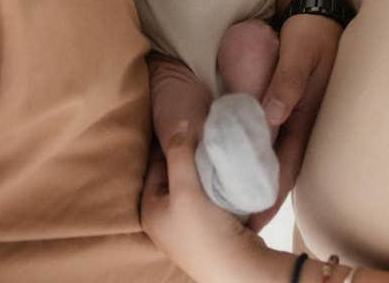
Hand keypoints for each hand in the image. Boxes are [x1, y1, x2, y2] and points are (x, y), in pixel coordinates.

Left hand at [141, 125, 267, 282]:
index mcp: (149, 210)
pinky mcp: (208, 227)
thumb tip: (178, 125)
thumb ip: (178, 155)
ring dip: (202, 166)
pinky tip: (224, 167)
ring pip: (192, 182)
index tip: (186, 120)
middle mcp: (164, 218)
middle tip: (203, 129)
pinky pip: (207, 193)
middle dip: (187, 153)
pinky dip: (213, 179)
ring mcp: (186, 224)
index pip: (155, 164)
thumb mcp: (185, 189)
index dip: (170, 141)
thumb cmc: (204, 231)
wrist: (238, 268)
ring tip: (215, 144)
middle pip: (174, 173)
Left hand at [249, 14, 341, 231]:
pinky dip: (251, 150)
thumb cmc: (310, 32)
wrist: (317, 10)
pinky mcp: (283, 104)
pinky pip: (266, 134)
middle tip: (232, 220)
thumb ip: (286, 82)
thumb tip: (271, 114)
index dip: (270, 194)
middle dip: (257, 193)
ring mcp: (292, 114)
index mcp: (305, 116)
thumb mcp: (300, 53)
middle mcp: (298, 121)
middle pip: (276, 167)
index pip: (286, 165)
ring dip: (252, 175)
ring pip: (270, 153)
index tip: (252, 219)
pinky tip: (233, 158)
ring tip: (228, 199)